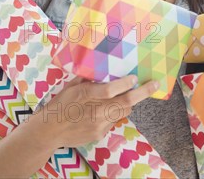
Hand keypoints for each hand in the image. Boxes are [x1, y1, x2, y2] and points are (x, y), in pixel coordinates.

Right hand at [36, 75, 157, 147]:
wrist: (49, 131)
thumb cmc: (59, 105)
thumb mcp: (70, 87)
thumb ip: (87, 79)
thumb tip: (101, 68)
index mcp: (85, 95)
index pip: (110, 90)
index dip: (125, 84)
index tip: (135, 77)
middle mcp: (94, 111)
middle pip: (124, 103)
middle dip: (141, 93)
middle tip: (154, 84)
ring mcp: (98, 125)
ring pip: (123, 112)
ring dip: (128, 103)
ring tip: (130, 94)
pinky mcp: (99, 134)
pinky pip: (113, 121)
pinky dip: (114, 114)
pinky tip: (106, 110)